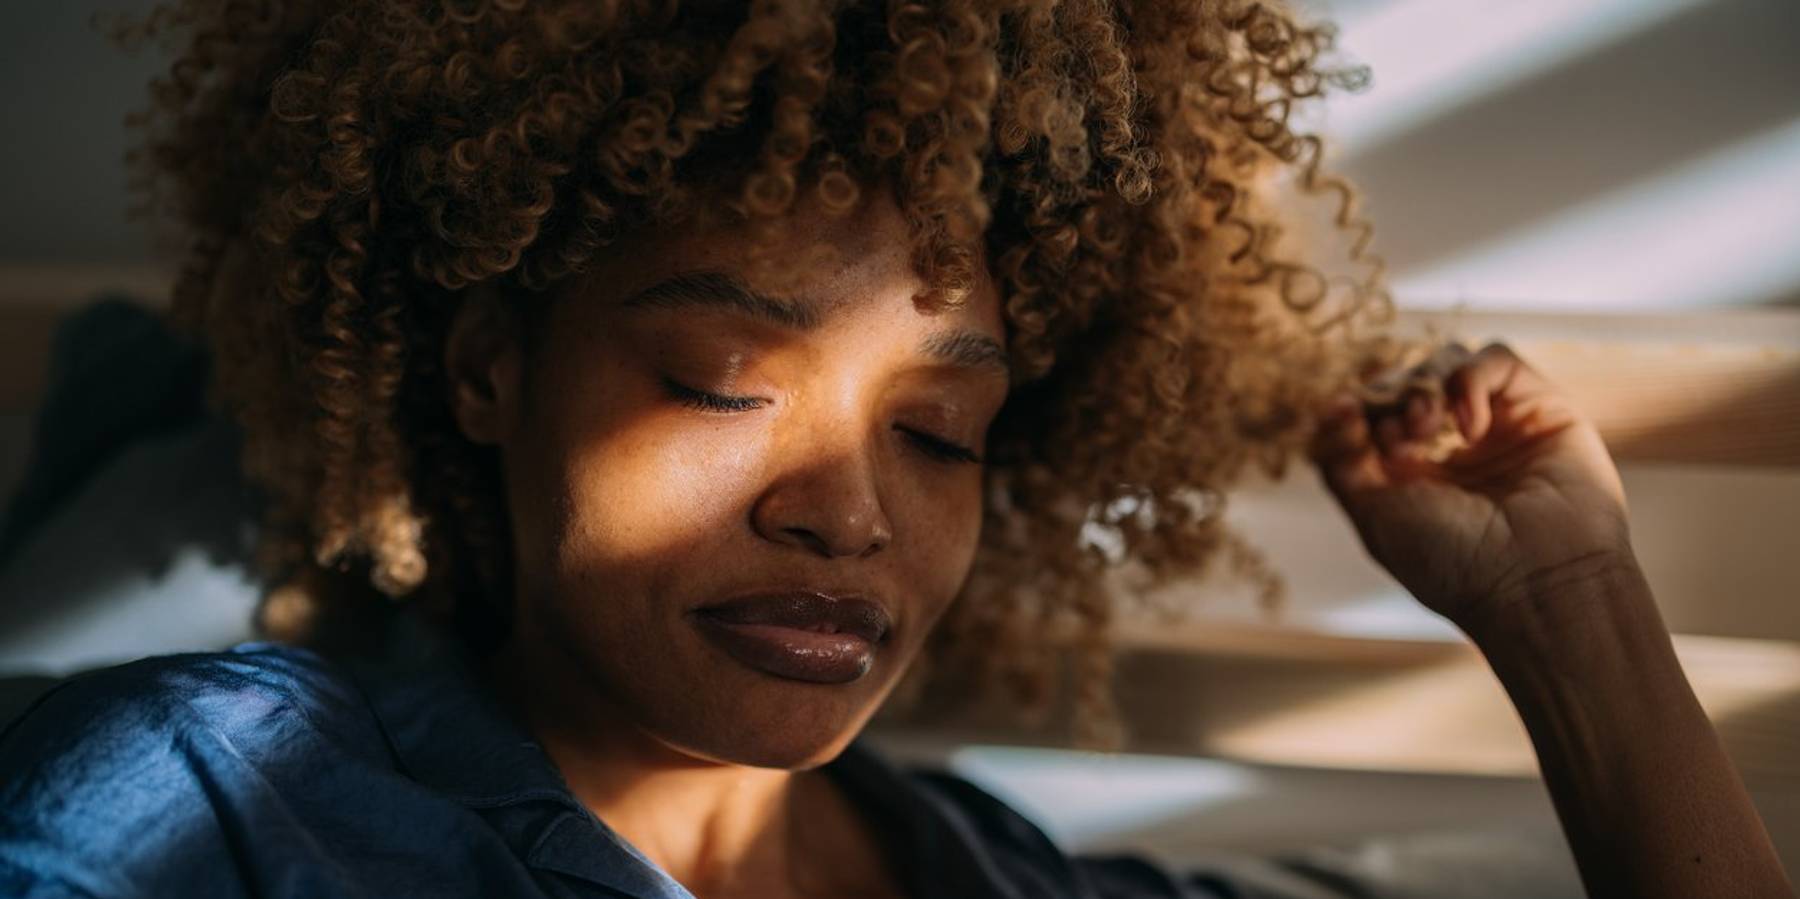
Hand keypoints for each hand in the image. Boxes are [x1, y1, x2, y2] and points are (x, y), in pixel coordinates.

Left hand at [1306, 341, 1638, 634]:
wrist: (1534, 581)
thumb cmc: (1452, 560)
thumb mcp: (1373, 515)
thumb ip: (1341, 462)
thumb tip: (1335, 405)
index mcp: (1411, 470)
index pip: (1372, 408)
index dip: (1357, 410)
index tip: (1352, 430)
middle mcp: (1453, 444)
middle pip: (1406, 380)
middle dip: (1391, 398)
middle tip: (1401, 440)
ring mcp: (1497, 423)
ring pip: (1447, 361)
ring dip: (1425, 385)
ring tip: (1429, 429)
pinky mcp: (1540, 406)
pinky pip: (1494, 357)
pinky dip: (1470, 380)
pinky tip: (1471, 428)